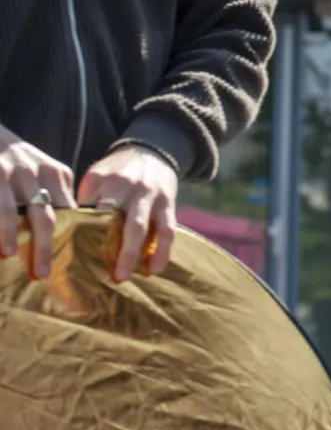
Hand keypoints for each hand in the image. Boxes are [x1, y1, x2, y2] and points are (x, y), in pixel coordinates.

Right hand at [0, 125, 76, 278]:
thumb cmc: (18, 160)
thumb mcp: (44, 170)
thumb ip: (56, 193)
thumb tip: (72, 227)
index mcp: (56, 174)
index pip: (68, 211)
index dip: (69, 238)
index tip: (71, 262)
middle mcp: (37, 173)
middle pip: (47, 216)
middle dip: (45, 246)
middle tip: (44, 273)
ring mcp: (12, 173)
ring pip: (15, 212)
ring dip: (14, 237)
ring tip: (13, 256)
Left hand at [78, 146, 178, 281]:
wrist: (151, 152)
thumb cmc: (117, 173)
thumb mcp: (96, 177)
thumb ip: (84, 202)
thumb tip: (64, 236)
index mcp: (100, 180)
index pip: (85, 212)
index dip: (76, 236)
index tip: (66, 260)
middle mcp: (124, 186)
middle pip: (113, 222)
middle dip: (109, 250)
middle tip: (102, 277)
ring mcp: (147, 193)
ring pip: (140, 227)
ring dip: (132, 254)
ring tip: (125, 277)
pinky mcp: (167, 201)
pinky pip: (167, 229)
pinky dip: (162, 250)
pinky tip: (156, 268)